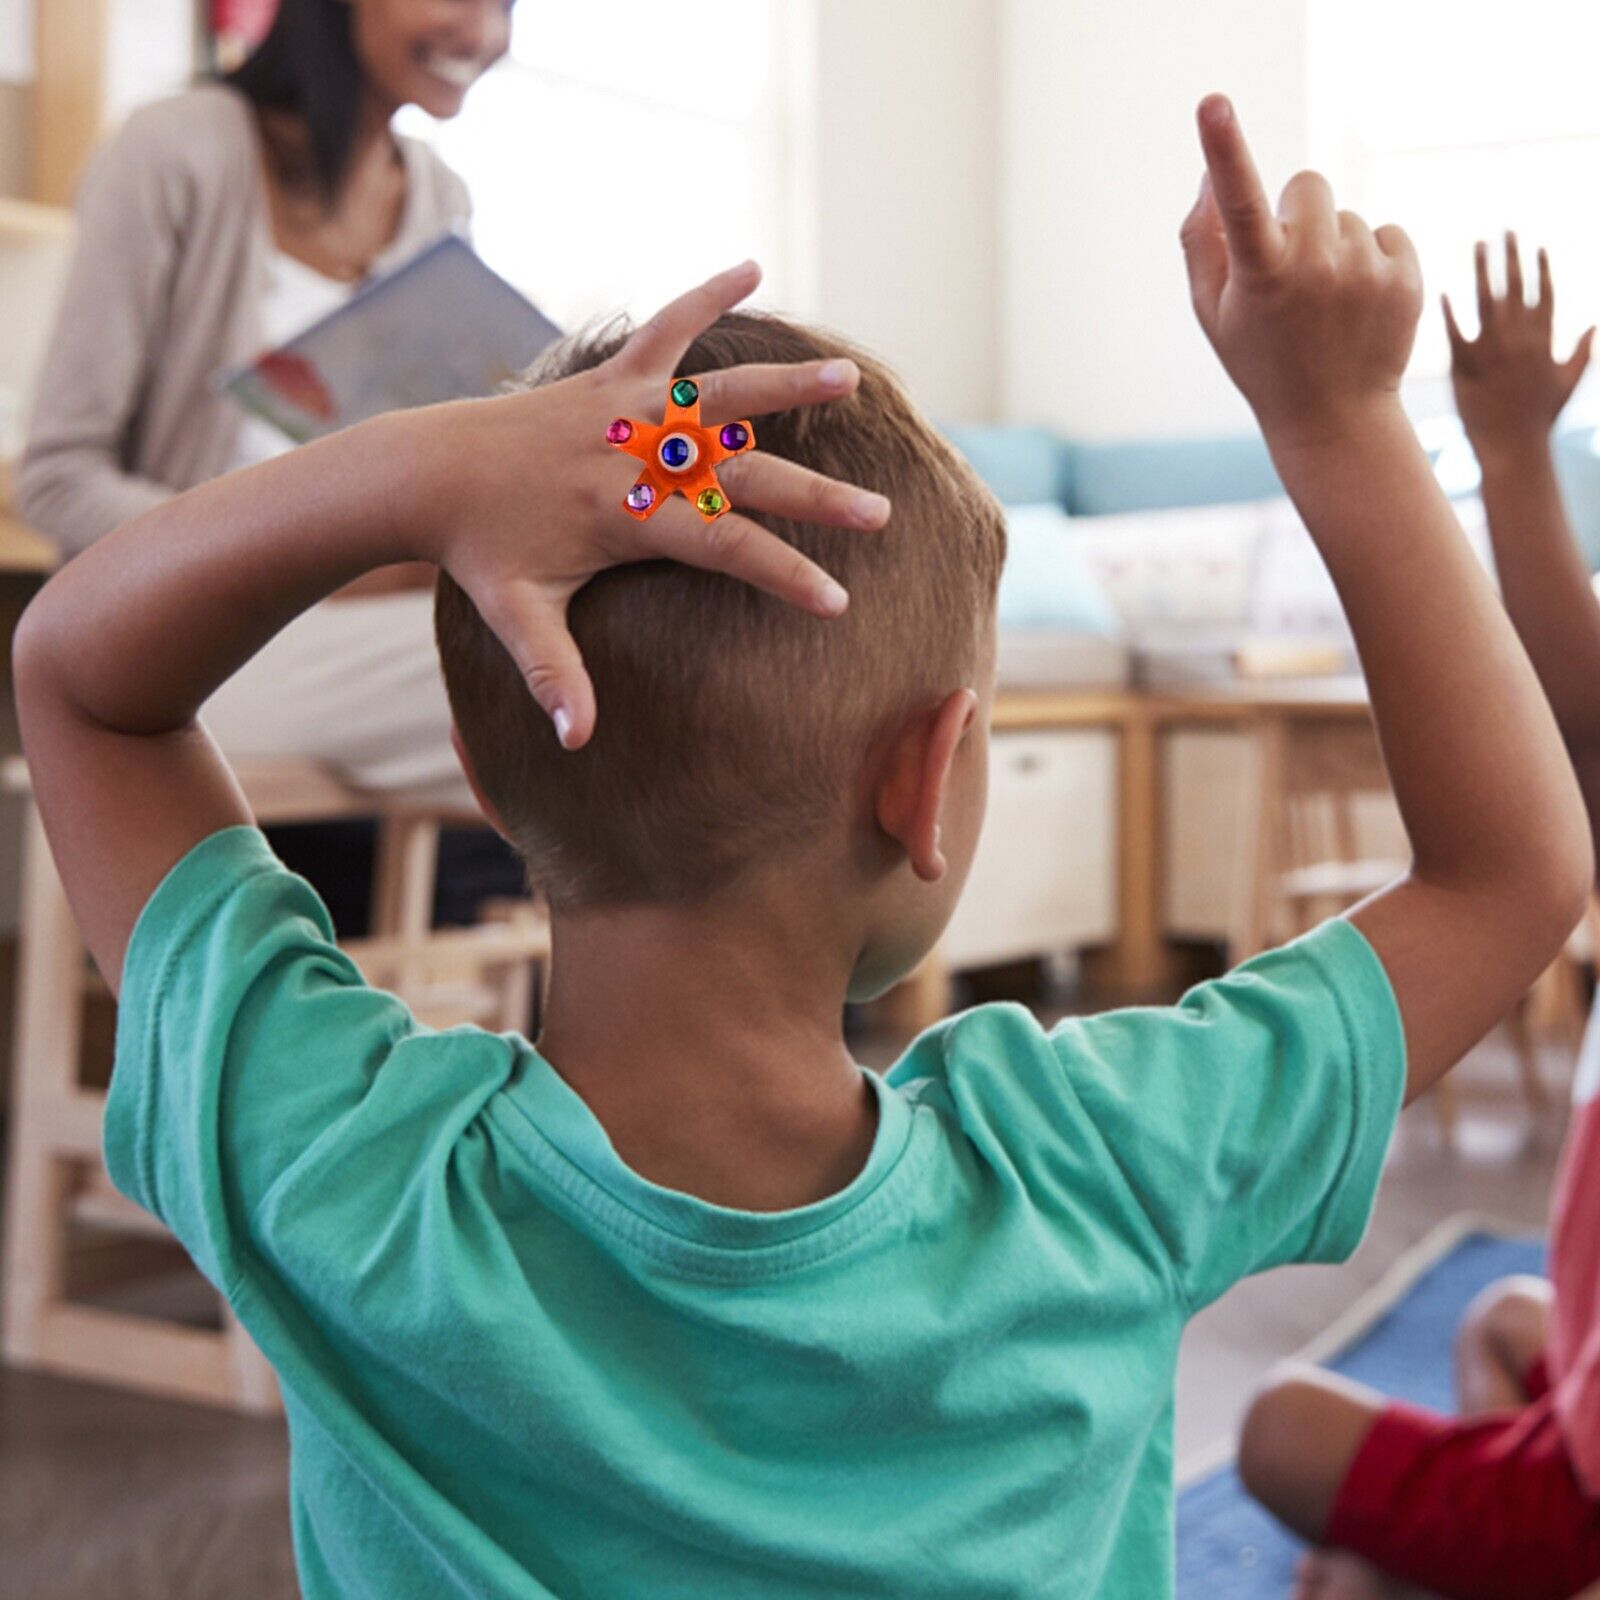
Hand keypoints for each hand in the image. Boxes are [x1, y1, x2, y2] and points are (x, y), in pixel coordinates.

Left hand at [407, 261, 889, 748]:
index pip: (722, 548)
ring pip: (719, 392)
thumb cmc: (479, 552)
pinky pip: (663, 327)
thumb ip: (554, 676)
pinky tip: (751, 267)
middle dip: (816, 498)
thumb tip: (577, 742)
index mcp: (624, 515)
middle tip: (879, 515)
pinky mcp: (608, 376)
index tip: (836, 602)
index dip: (782, 574)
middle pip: (743, 475)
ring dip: (786, 386)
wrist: (428, 471)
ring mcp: (625, 408)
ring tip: (850, 378)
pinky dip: (703, 296)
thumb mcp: (517, 616)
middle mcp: (635, 455)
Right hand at [1180, 95, 1423, 447]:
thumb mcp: (1214, 313)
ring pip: (1345, 215)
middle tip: (1290, 269)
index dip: (1224, 150)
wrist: (1335, 419)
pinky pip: (1383, 232)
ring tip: (1327, 302)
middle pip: (1307, 183)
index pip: (1237, 203)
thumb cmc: (1262, 361)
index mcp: (1259, 277)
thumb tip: (1209, 177)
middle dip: (1297, 212)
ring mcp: (1363, 271)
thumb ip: (1202, 243)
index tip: (1212, 105)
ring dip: (1333, 244)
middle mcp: (1313, 268)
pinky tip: (1358, 302)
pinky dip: (1370, 257)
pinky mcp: (1404, 276)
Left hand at [1444, 235, 1593, 458]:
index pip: (1544, 293)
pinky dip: (1450, 311)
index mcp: (1544, 340)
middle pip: (1515, 286)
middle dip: (1511, 255)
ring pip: (1486, 299)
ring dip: (1483, 269)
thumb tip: (1595, 324)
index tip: (1535, 245)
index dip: (1540, 268)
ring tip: (1479, 244)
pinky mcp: (1463, 366)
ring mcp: (1490, 351)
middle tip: (1504, 229)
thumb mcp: (1568, 382)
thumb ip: (1582, 350)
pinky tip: (1445, 290)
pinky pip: (1454, 332)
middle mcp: (1518, 339)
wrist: (1512, 450)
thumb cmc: (1540, 419)